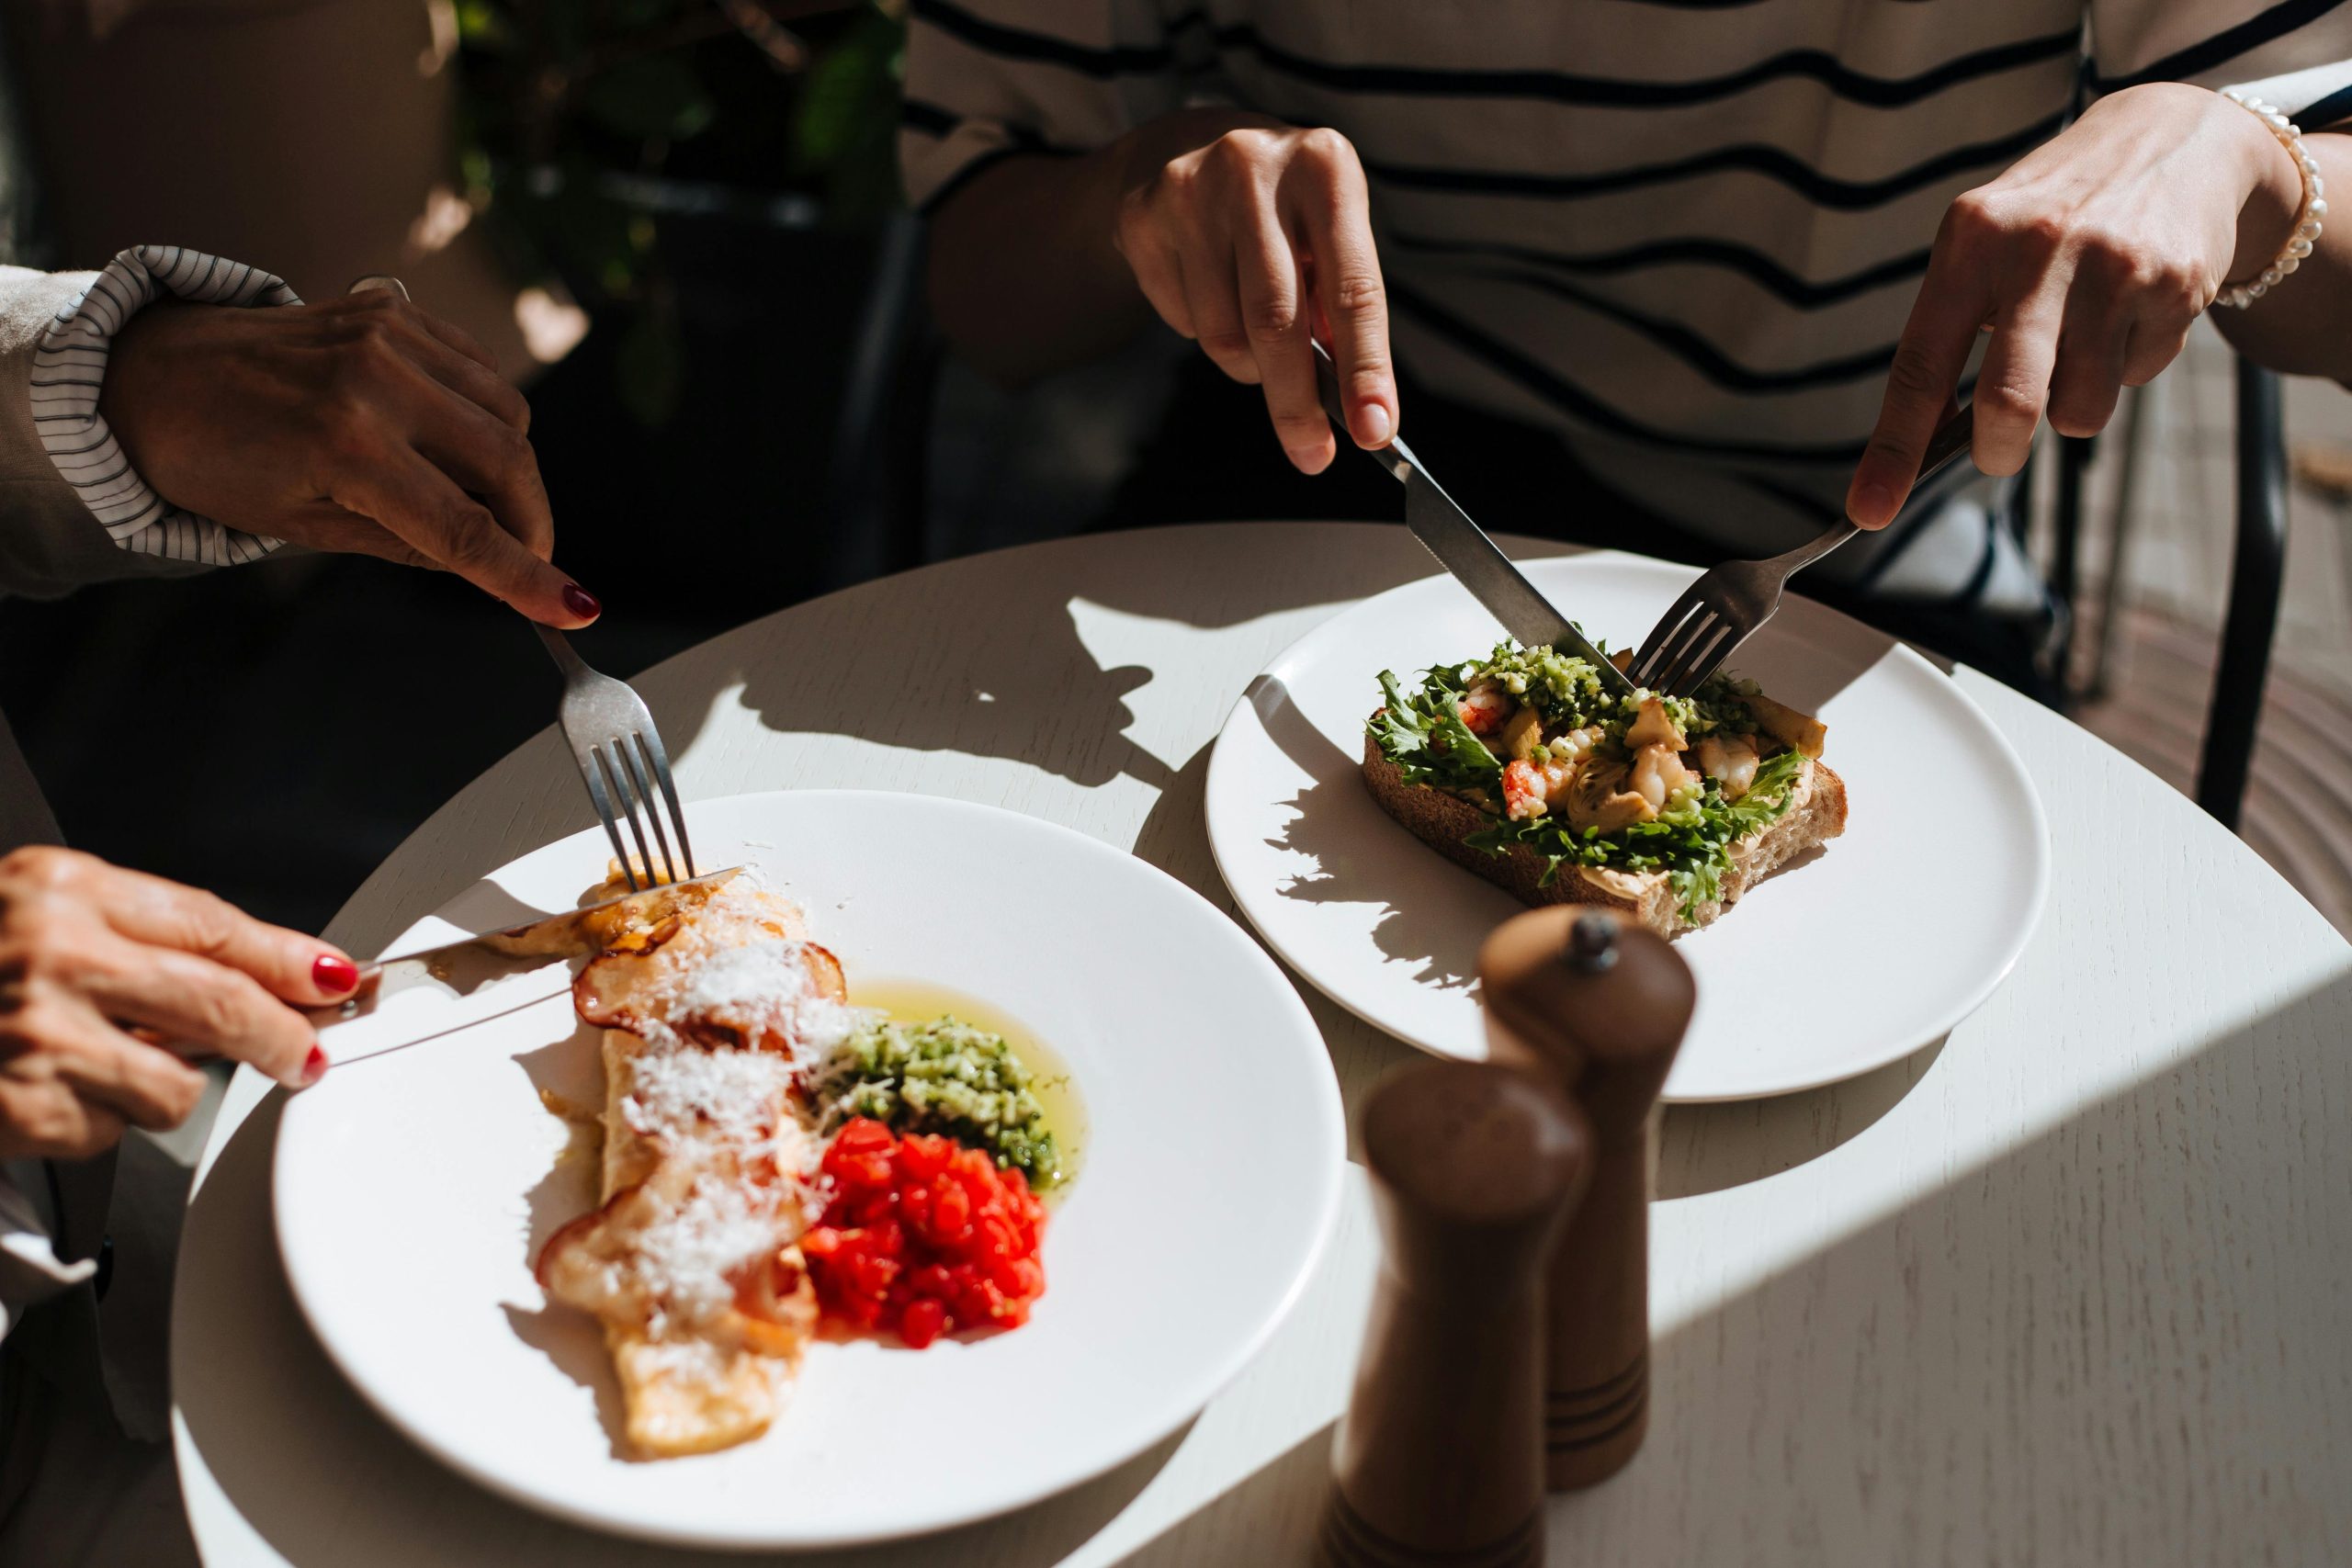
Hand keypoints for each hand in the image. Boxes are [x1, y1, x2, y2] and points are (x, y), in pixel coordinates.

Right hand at [0, 848, 354, 1159]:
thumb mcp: (42, 917)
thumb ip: (142, 939)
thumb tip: (275, 979)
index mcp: (62, 887)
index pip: (213, 924)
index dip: (287, 959)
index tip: (335, 981)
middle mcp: (51, 951)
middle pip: (219, 1001)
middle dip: (279, 1035)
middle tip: (304, 1055)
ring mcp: (35, 1031)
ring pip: (176, 1083)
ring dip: (163, 1088)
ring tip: (104, 1067)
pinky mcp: (23, 1106)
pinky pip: (113, 1129)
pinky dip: (98, 1122)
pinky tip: (52, 1093)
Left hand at [101, 288, 597, 626]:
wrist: (145, 374)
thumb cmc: (210, 461)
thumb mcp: (303, 525)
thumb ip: (408, 544)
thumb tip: (490, 563)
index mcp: (342, 445)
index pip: (463, 527)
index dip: (526, 576)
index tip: (574, 610)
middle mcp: (373, 379)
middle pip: (508, 461)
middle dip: (531, 522)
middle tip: (523, 558)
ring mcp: (386, 335)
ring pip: (508, 411)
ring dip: (511, 467)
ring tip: (470, 495)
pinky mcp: (391, 310)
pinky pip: (479, 368)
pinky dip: (485, 412)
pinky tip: (451, 438)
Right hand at [1112, 111, 1395, 471]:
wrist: (1191, 141)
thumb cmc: (1285, 208)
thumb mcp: (1330, 233)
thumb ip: (1341, 304)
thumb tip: (1352, 404)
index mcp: (1326, 169)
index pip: (1353, 289)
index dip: (1366, 369)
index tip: (1375, 430)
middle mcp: (1255, 168)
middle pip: (1275, 322)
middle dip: (1296, 403)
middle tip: (1312, 455)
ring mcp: (1190, 190)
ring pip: (1223, 335)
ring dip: (1249, 364)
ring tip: (1258, 334)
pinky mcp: (1142, 217)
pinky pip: (1182, 322)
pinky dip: (1205, 332)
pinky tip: (1210, 289)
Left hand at [1849, 83, 2304, 525]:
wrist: (2171, 138)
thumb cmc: (2050, 217)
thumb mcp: (1986, 246)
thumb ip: (1954, 332)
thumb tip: (1926, 442)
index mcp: (1970, 243)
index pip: (1919, 367)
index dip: (1892, 450)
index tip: (1868, 511)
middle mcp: (2037, 249)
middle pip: (2010, 403)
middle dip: (1999, 451)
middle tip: (1999, 451)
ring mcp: (2112, 265)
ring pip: (2079, 409)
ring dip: (2074, 403)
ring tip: (2081, 343)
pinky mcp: (2173, 282)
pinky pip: (2137, 375)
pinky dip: (2127, 363)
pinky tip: (2132, 310)